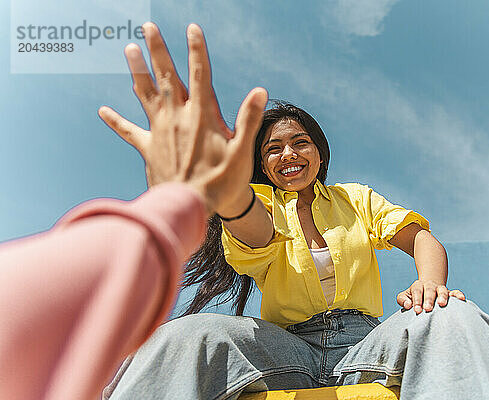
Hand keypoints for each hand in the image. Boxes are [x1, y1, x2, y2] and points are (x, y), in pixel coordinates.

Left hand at [98, 22, 266, 213]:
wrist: (190, 208)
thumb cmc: (220, 182)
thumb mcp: (242, 152)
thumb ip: (249, 119)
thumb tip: (260, 91)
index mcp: (202, 116)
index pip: (199, 74)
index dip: (196, 50)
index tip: (191, 28)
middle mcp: (178, 118)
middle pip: (166, 77)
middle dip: (158, 49)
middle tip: (147, 26)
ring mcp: (159, 132)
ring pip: (146, 94)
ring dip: (138, 70)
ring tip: (129, 48)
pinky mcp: (148, 148)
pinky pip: (129, 131)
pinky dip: (116, 120)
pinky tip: (102, 110)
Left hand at [396, 279, 465, 314]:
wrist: (426, 291)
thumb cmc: (413, 298)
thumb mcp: (404, 297)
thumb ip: (402, 300)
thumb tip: (408, 305)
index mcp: (418, 286)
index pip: (417, 291)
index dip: (417, 300)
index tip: (417, 310)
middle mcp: (429, 286)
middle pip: (429, 289)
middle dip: (428, 299)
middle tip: (428, 309)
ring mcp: (440, 289)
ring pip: (442, 290)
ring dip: (442, 296)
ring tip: (442, 304)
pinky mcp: (449, 294)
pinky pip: (455, 292)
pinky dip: (458, 294)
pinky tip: (461, 298)